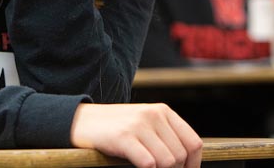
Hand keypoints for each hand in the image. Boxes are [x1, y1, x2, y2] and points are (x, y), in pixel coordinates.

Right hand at [70, 103, 202, 167]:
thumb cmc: (114, 128)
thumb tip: (186, 164)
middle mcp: (153, 115)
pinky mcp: (123, 137)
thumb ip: (165, 138)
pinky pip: (148, 164)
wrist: (81, 121)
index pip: (193, 143)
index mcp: (162, 111)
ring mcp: (138, 125)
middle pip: (180, 156)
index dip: (193, 165)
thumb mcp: (144, 125)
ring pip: (167, 162)